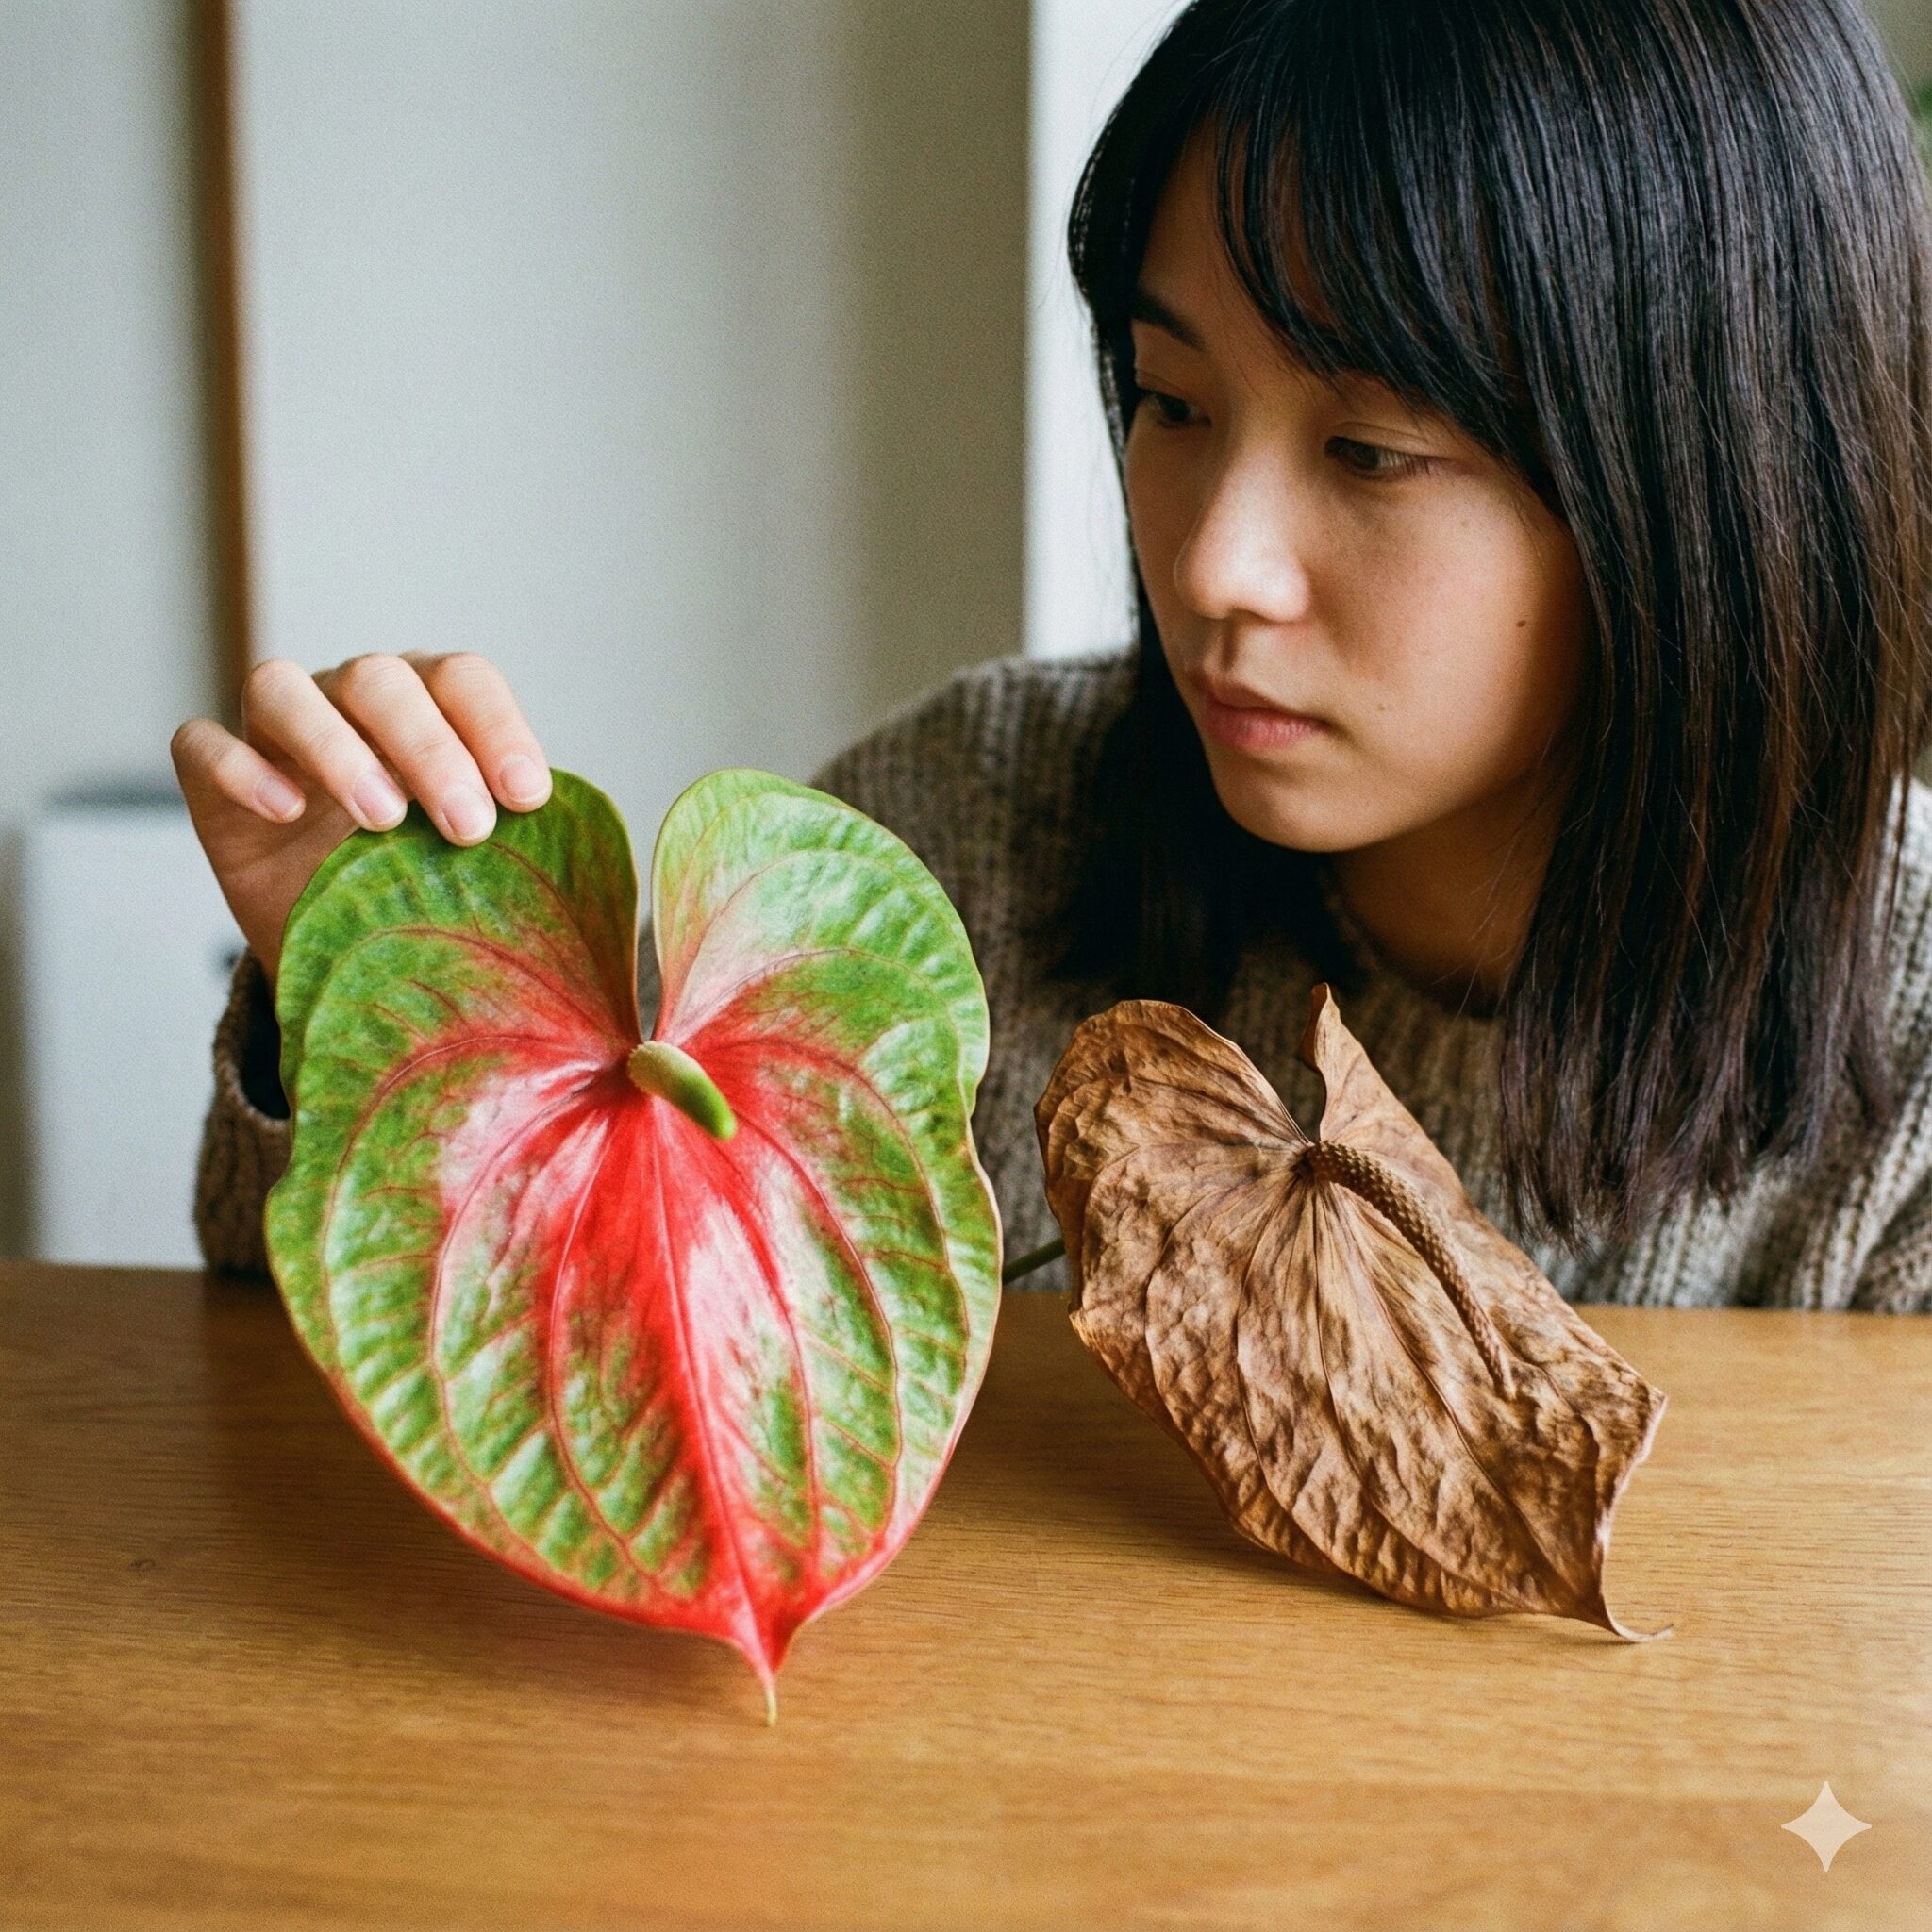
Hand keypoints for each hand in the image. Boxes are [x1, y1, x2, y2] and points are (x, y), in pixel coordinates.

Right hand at [171, 652, 551, 995]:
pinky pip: (202, 744)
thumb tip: (586, 885)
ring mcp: (275, 731)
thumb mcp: (477, 873)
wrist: (336, 948)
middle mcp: (350, 700)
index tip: (527, 799)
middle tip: (469, 827)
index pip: (463, 680)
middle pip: (382, 680)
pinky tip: (281, 811)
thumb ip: (522, 854)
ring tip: (383, 818)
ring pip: (284, 688)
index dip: (496, 728)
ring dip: (337, 746)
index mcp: (430, 706)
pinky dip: (240, 767)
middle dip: (430, 748)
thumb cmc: (422, 892)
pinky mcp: (211, 778)